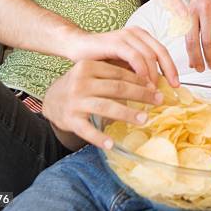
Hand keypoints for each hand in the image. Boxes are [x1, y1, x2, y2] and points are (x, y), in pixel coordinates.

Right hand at [42, 61, 164, 148]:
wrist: (52, 100)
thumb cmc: (81, 85)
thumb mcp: (94, 73)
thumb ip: (115, 73)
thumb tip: (149, 77)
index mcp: (88, 67)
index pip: (119, 73)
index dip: (140, 80)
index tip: (156, 86)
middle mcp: (80, 82)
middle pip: (117, 88)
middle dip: (141, 94)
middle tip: (158, 100)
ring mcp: (75, 101)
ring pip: (106, 107)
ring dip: (128, 113)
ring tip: (145, 119)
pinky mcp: (70, 120)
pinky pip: (87, 130)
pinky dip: (99, 138)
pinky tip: (112, 143)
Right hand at [65, 26, 179, 85]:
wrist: (76, 47)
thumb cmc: (101, 58)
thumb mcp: (125, 64)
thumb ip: (140, 70)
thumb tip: (158, 86)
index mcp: (142, 36)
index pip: (163, 51)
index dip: (171, 68)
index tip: (176, 84)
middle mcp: (136, 33)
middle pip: (160, 52)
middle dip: (168, 71)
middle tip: (172, 88)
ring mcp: (126, 35)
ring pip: (149, 55)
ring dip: (153, 74)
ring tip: (153, 90)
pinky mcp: (116, 41)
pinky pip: (134, 56)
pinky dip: (141, 70)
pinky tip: (141, 83)